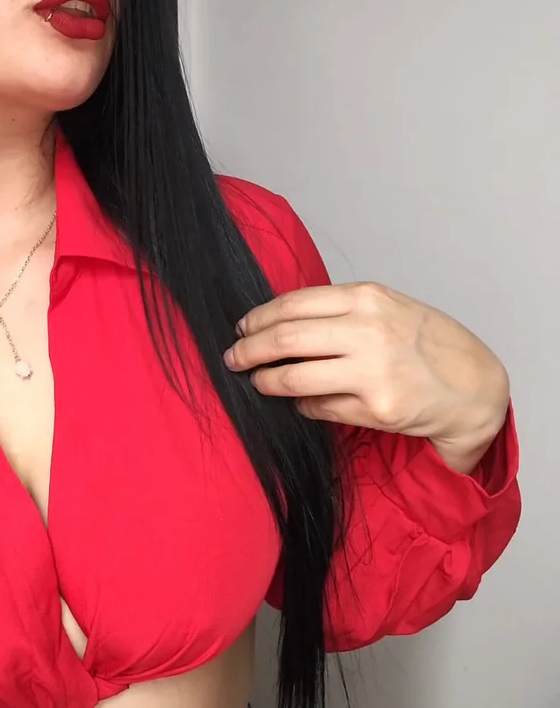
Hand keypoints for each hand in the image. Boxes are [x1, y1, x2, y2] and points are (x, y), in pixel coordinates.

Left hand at [225, 282, 509, 472]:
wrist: (475, 385)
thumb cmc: (425, 343)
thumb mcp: (387, 307)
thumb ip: (340, 309)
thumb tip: (278, 320)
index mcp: (367, 298)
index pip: (292, 304)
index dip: (258, 318)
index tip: (242, 328)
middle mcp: (367, 331)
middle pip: (284, 340)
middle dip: (248, 350)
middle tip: (233, 358)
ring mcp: (372, 372)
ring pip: (294, 379)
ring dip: (266, 382)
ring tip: (256, 382)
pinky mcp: (376, 409)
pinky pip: (318, 408)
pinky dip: (302, 405)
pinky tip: (300, 401)